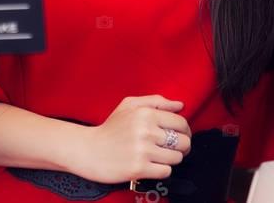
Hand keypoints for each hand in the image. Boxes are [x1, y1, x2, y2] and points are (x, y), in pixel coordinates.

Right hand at [73, 95, 190, 183]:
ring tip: (158, 156)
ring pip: (177, 158)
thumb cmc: (110, 127)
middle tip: (171, 148)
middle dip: (181, 147)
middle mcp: (146, 130)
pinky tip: (151, 165)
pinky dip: (161, 170)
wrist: (88, 150)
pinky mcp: (139, 169)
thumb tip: (180, 105)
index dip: (185, 131)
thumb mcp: (129, 105)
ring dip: (170, 159)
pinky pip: (166, 171)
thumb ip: (156, 101)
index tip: (179, 136)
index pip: (181, 123)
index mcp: (146, 113)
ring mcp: (143, 150)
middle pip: (183, 142)